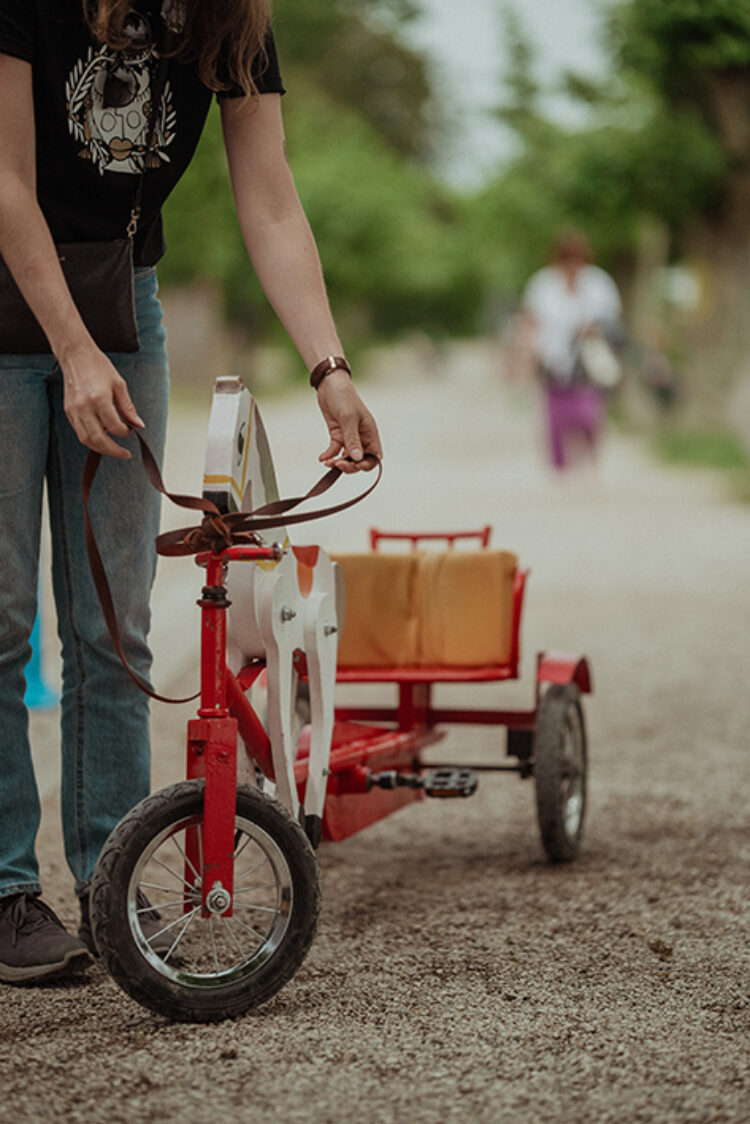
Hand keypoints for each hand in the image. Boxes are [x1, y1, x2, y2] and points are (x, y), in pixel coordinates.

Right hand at [61, 341, 143, 458]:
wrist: (76, 355)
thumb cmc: (99, 367)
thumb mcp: (119, 384)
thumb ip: (128, 407)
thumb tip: (139, 425)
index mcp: (99, 400)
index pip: (114, 427)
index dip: (125, 432)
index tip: (131, 430)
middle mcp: (84, 408)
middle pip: (98, 440)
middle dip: (113, 451)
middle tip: (125, 454)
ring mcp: (74, 411)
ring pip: (86, 440)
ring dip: (101, 448)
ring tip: (113, 449)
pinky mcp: (68, 411)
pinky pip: (79, 432)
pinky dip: (91, 439)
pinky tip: (101, 438)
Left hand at [316, 370, 381, 472]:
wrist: (329, 385)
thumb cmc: (344, 397)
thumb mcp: (349, 418)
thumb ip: (352, 439)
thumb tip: (357, 458)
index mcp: (370, 433)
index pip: (374, 455)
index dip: (368, 464)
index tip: (357, 466)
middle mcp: (361, 437)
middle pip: (360, 460)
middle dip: (350, 465)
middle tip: (338, 465)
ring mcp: (349, 437)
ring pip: (346, 457)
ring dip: (338, 462)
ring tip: (328, 462)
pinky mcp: (337, 435)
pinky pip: (335, 450)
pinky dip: (329, 455)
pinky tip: (322, 458)